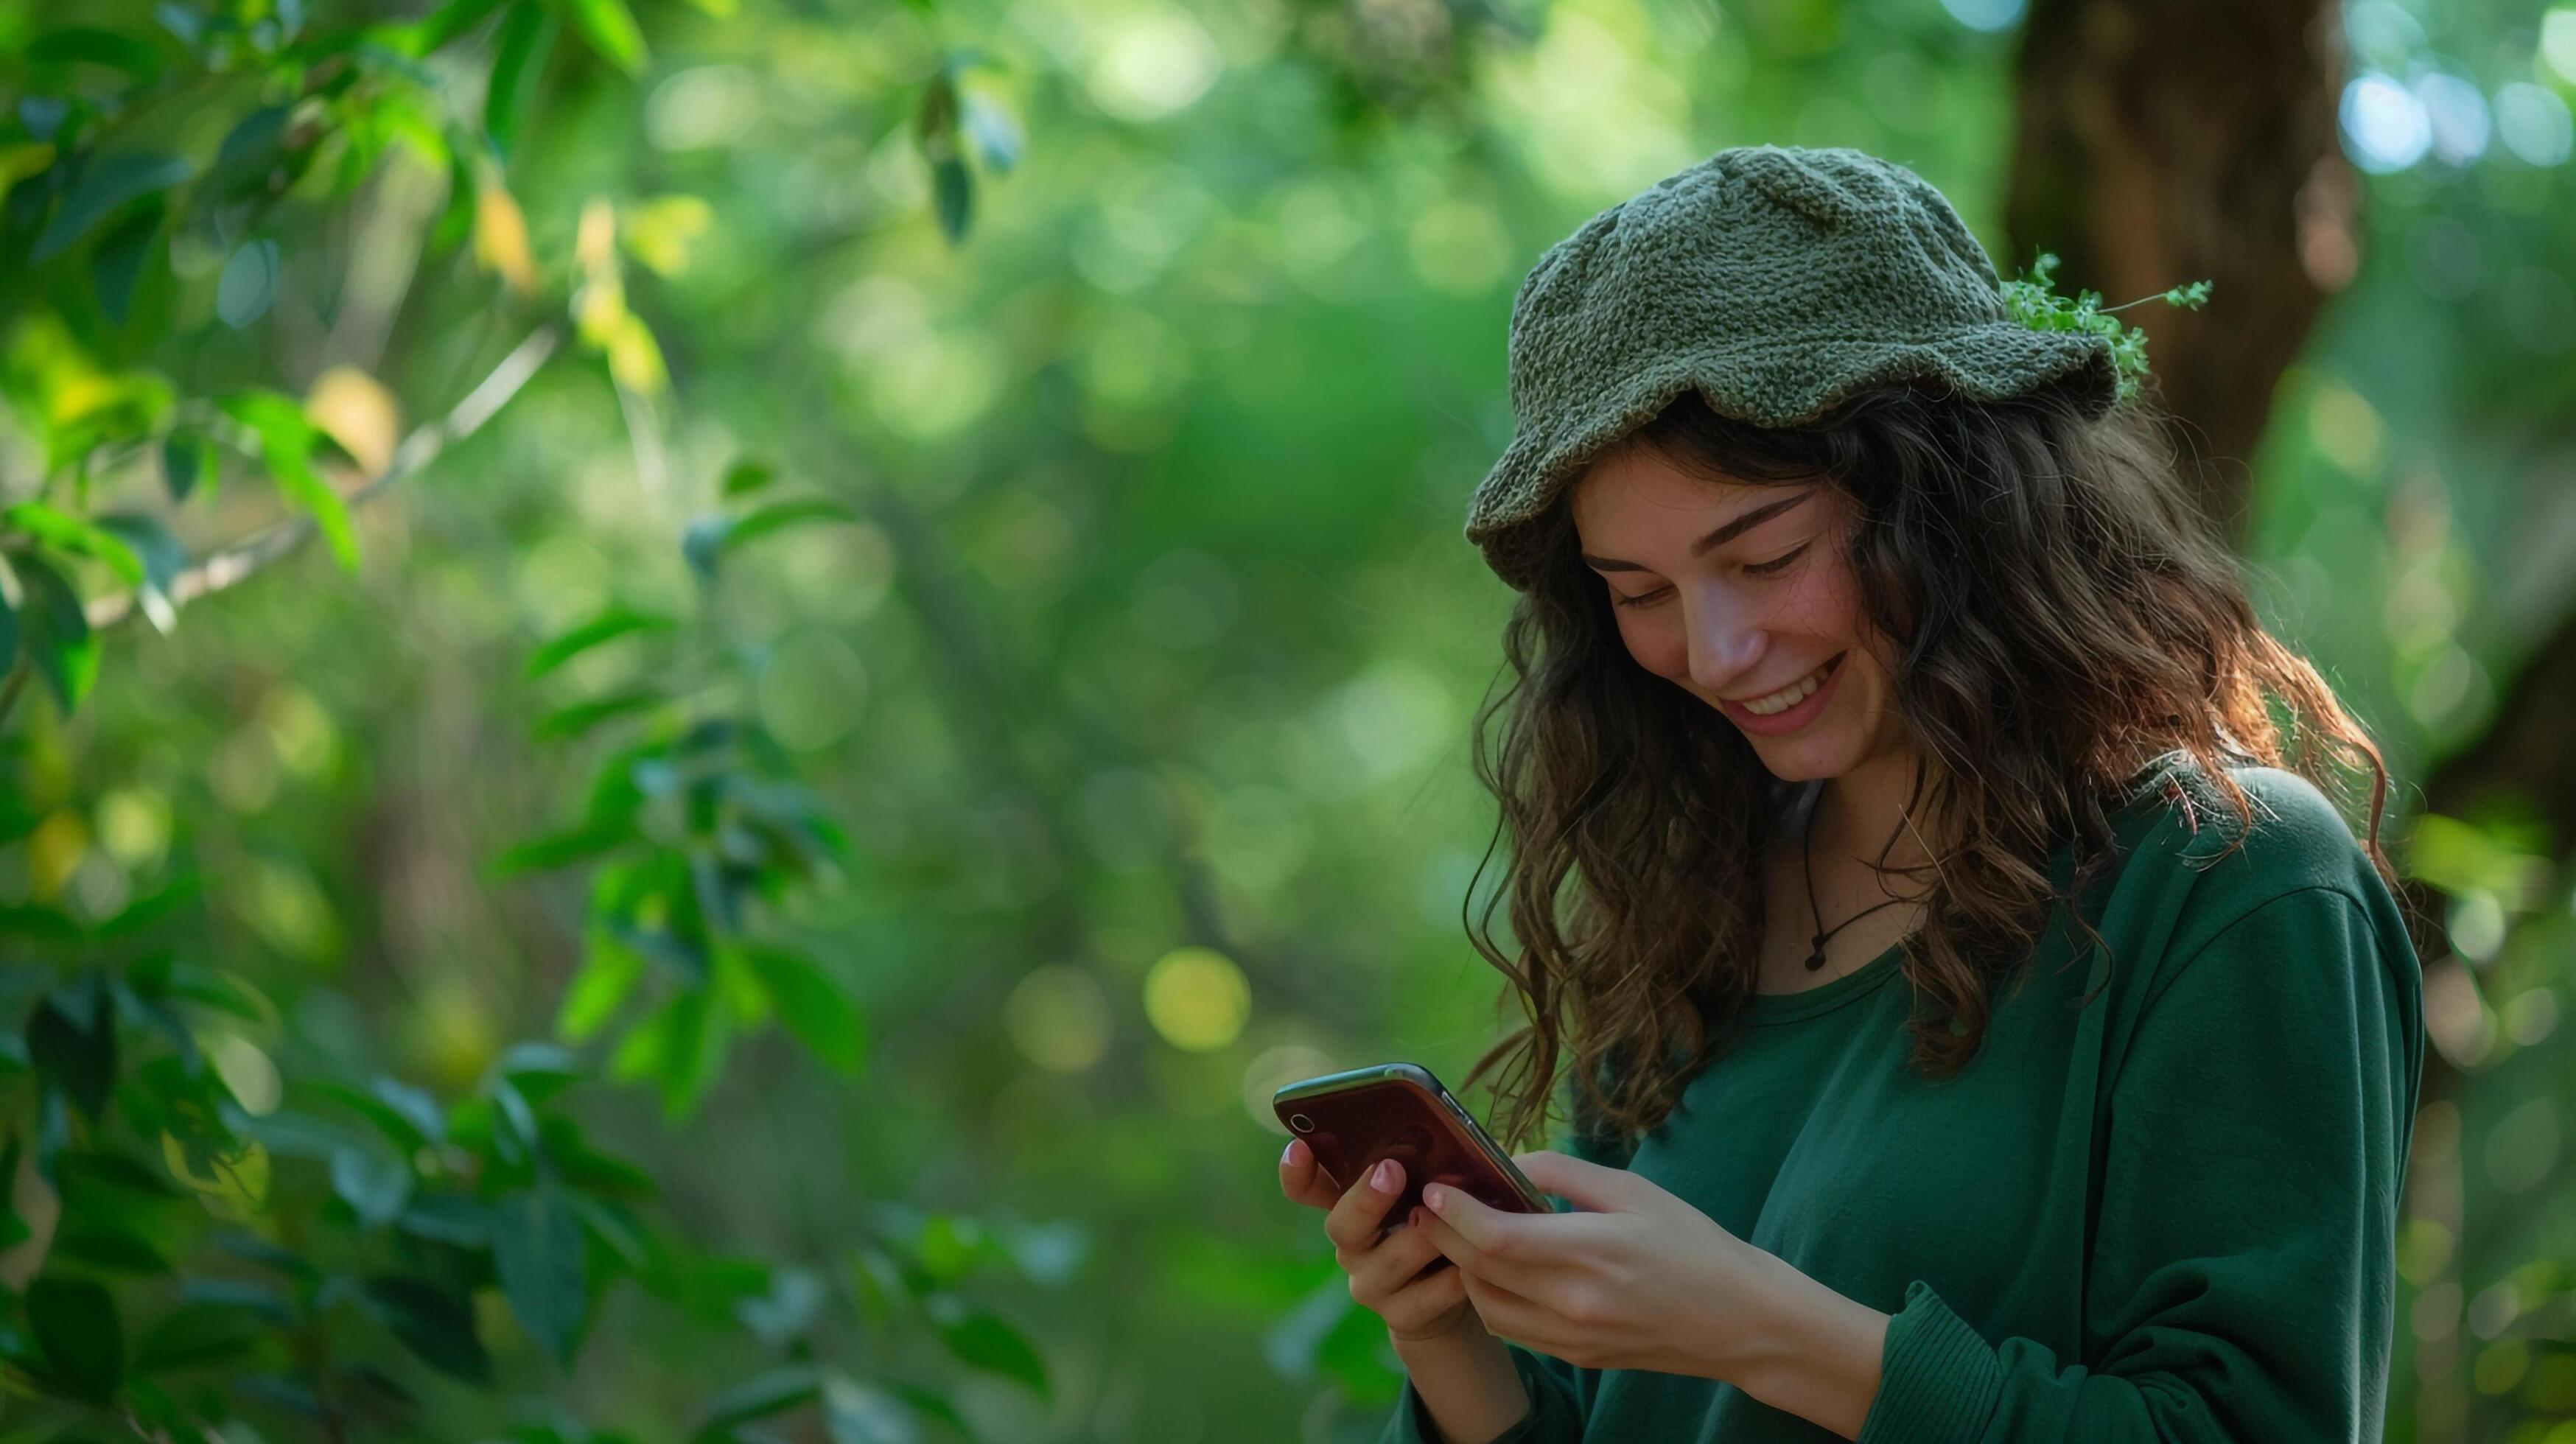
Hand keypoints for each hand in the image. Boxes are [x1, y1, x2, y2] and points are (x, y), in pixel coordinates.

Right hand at [1279, 1138, 1483, 1344]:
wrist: (1450, 1293)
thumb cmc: (1435, 1224)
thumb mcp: (1422, 1193)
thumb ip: (1418, 1170)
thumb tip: (1435, 1137)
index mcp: (1348, 1206)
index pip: (1307, 1189)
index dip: (1297, 1172)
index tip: (1299, 1148)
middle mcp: (1350, 1245)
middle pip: (1341, 1226)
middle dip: (1367, 1199)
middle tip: (1391, 1171)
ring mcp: (1369, 1283)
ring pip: (1389, 1261)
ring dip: (1421, 1239)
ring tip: (1451, 1220)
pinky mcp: (1398, 1316)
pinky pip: (1423, 1298)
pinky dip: (1448, 1280)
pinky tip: (1467, 1265)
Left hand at [1411, 1150, 1782, 1379]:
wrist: (1739, 1320)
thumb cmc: (1693, 1244)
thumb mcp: (1634, 1191)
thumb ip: (1565, 1174)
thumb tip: (1510, 1162)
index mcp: (1590, 1253)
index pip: (1495, 1237)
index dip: (1453, 1212)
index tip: (1435, 1187)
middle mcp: (1574, 1303)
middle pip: (1479, 1270)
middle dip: (1444, 1235)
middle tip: (1429, 1205)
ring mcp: (1572, 1337)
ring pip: (1487, 1306)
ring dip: (1463, 1270)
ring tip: (1461, 1236)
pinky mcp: (1576, 1357)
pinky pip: (1512, 1329)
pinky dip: (1491, 1298)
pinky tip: (1497, 1270)